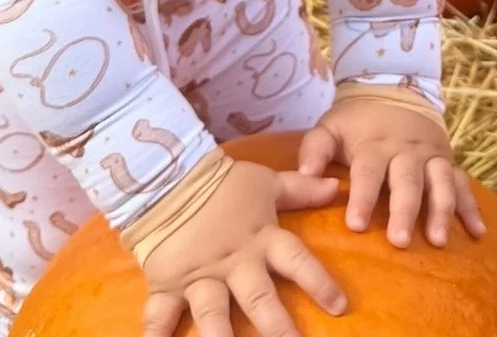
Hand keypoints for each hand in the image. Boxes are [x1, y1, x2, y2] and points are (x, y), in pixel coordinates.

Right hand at [141, 160, 346, 336]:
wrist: (169, 176)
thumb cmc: (222, 183)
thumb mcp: (265, 183)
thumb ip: (300, 190)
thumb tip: (335, 186)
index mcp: (260, 239)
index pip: (295, 260)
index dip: (318, 281)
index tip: (340, 306)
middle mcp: (234, 263)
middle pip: (259, 298)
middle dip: (276, 327)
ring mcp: (200, 277)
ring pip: (213, 314)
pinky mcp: (168, 284)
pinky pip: (160, 316)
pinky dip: (157, 336)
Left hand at [297, 98, 485, 249]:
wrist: (393, 89)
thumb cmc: (356, 121)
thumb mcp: (330, 127)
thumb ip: (315, 151)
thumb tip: (303, 176)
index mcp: (375, 144)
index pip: (368, 171)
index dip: (362, 197)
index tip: (356, 225)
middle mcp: (406, 150)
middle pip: (407, 181)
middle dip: (404, 211)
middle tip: (399, 241)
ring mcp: (431, 156)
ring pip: (440, 182)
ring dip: (441, 211)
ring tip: (437, 241)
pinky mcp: (448, 162)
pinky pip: (464, 184)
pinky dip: (472, 208)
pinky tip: (478, 232)